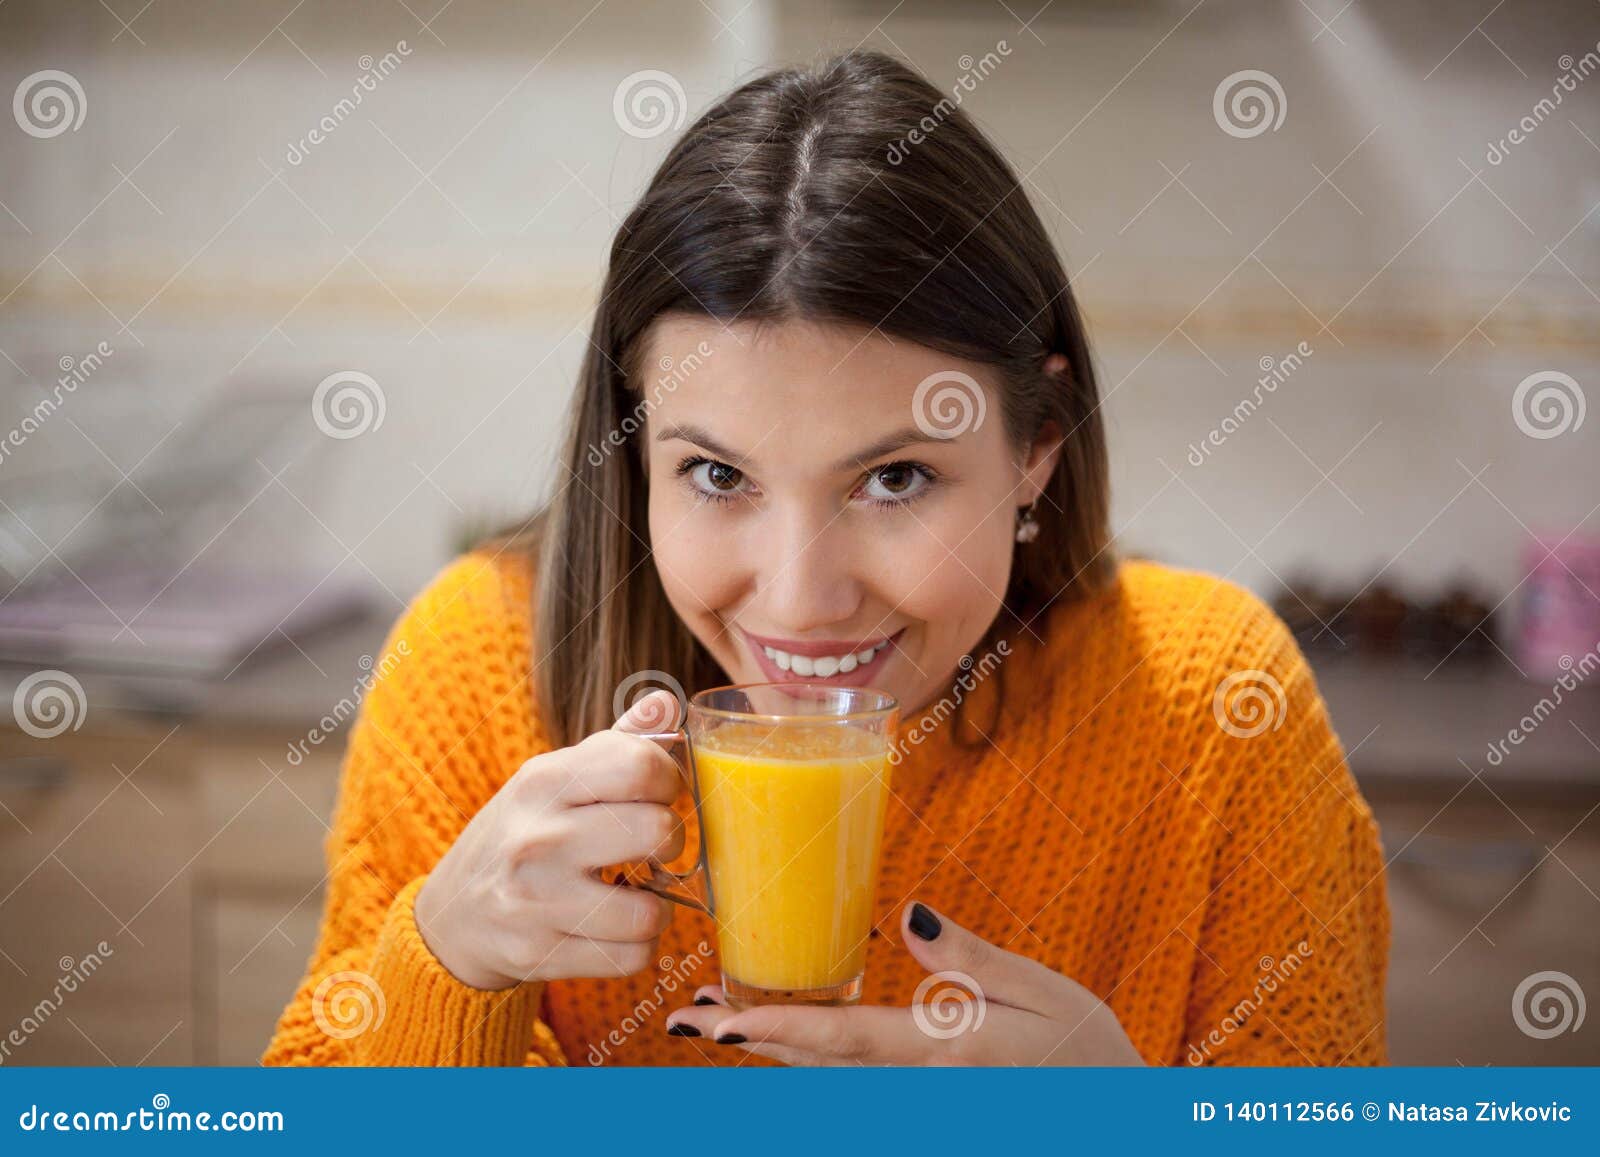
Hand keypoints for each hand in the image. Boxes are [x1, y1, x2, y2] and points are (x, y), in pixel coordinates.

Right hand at [412, 690, 684, 989]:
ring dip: (655, 906)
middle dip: (670, 841)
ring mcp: (537, 902)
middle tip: (651, 845)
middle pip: (658, 833)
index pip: (642, 766)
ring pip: (650, 912)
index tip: (657, 794)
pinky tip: (613, 927)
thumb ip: (618, 743)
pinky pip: (630, 958)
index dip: (669, 781)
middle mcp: (538, 838)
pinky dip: (635, 945)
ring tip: (634, 893)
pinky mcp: (540, 955)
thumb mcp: (555, 779)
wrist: (452, 914)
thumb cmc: (524, 832)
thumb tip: (668, 704)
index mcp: (544, 780)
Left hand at [664, 901, 1144, 1065]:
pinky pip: (855, 1087)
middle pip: (818, 1066)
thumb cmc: (1089, 1054)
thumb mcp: (1040, 992)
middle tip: (687, 1018)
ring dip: (769, 1055)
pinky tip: (782, 1048)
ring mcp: (921, 1101)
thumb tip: (908, 913)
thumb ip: (969, 958)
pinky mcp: (927, 1103)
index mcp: (947, 1050)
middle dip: (749, 1043)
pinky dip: (810, 1066)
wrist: (1120, 1120)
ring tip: (716, 1023)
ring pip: (828, 1081)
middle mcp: (921, 1084)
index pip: (845, 1039)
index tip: (720, 1023)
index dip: (778, 1033)